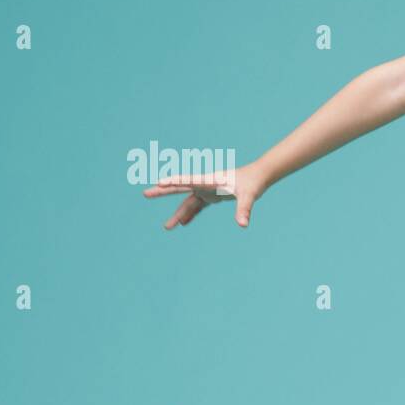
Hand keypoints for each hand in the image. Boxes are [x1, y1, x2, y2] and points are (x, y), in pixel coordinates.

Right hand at [142, 159, 270, 229]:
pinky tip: (184, 224)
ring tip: (167, 227)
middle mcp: (206, 184)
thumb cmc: (253, 183)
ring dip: (178, 214)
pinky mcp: (212, 196)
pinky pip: (198, 207)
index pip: (189, 180)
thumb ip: (244, 209)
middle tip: (145, 194)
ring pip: (188, 202)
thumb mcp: (250, 196)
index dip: (175, 181)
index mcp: (211, 180)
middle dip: (163, 191)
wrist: (259, 177)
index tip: (160, 182)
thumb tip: (243, 225)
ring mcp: (207, 190)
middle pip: (180, 188)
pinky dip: (191, 215)